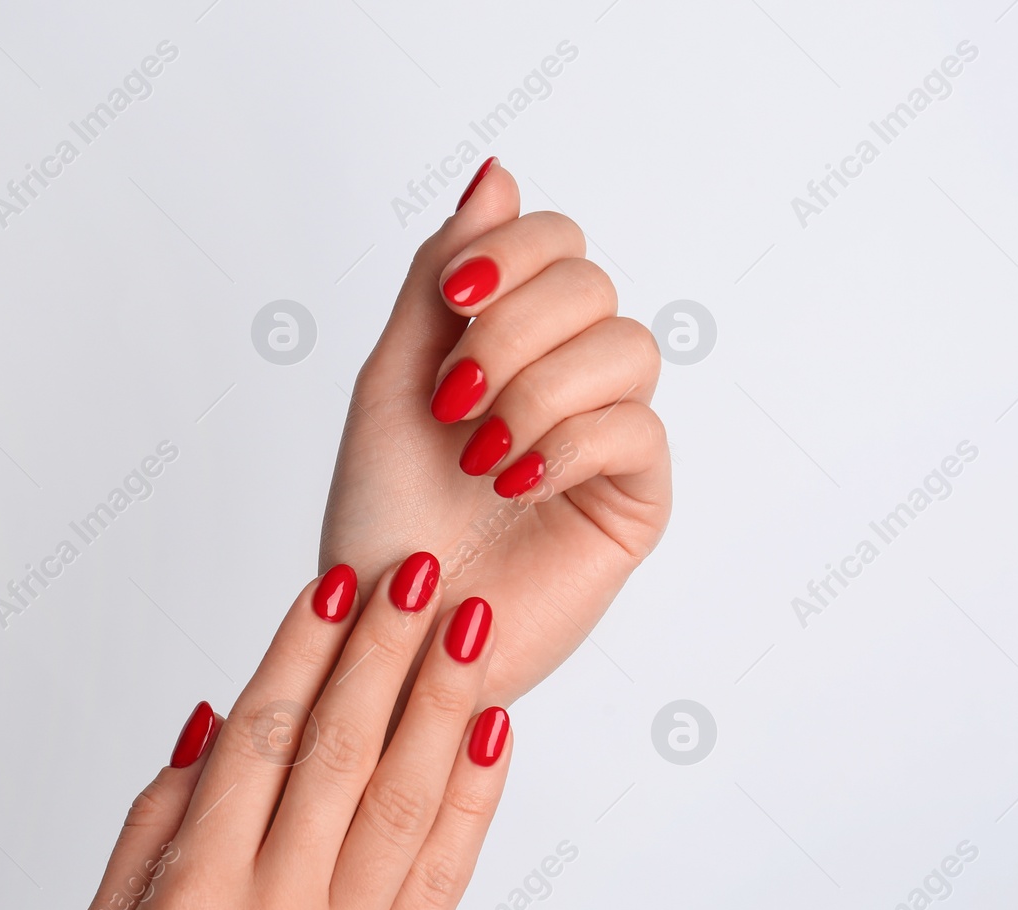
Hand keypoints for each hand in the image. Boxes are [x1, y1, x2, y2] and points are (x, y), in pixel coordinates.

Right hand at [59, 553, 509, 909]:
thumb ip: (155, 821)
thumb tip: (213, 719)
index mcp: (193, 889)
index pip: (260, 740)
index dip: (300, 654)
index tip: (333, 586)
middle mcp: (272, 909)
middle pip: (338, 753)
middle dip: (381, 653)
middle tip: (418, 576)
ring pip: (400, 802)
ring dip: (439, 703)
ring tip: (468, 627)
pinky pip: (443, 877)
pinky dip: (472, 798)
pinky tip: (492, 731)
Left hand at [322, 159, 669, 705]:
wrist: (384, 626)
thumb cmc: (380, 514)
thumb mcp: (391, 376)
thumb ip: (439, 276)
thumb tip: (496, 173)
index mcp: (511, 338)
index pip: (558, 241)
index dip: (512, 252)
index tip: (453, 301)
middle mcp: (566, 376)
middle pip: (593, 284)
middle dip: (514, 329)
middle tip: (454, 397)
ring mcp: (605, 436)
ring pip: (627, 348)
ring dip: (538, 390)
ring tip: (478, 455)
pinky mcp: (633, 500)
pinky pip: (637, 429)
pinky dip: (566, 443)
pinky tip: (513, 481)